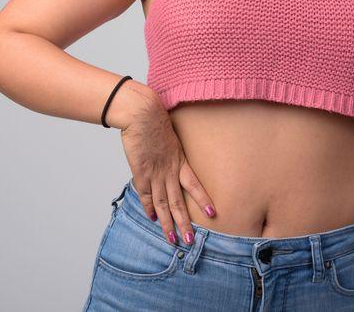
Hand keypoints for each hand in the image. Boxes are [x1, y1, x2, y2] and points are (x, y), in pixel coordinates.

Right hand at [117, 81, 216, 245]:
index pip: (194, 184)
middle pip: (178, 201)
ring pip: (162, 204)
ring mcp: (154, 173)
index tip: (213, 213)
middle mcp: (169, 170)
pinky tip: (152, 219)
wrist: (141, 113)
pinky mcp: (140, 172)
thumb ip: (171, 150)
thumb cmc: (155, 120)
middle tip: (190, 240)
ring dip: (167, 223)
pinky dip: (148, 208)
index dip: (203, 199)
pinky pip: (145, 195)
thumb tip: (169, 157)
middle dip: (184, 222)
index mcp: (179, 160)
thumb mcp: (170, 136)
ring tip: (172, 239)